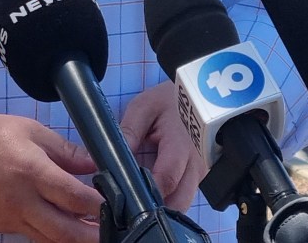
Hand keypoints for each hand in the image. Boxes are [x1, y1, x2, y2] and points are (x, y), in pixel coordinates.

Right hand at [0, 91, 102, 242]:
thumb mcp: (31, 131)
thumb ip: (66, 151)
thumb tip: (95, 163)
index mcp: (31, 171)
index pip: (74, 197)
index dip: (100, 204)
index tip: (120, 202)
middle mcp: (21, 201)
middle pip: (65, 231)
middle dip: (93, 236)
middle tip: (116, 232)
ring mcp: (8, 219)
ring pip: (49, 239)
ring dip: (74, 238)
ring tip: (97, 232)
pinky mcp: (0, 227)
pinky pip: (31, 235)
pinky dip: (51, 234)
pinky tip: (65, 226)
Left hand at [120, 79, 205, 210]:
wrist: (197, 96)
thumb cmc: (168, 101)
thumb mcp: (144, 108)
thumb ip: (128, 132)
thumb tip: (105, 160)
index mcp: (181, 145)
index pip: (166, 179)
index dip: (144, 193)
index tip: (121, 199)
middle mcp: (196, 164)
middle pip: (178, 202)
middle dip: (154, 210)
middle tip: (127, 209)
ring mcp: (202, 174)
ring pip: (183, 204)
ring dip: (162, 208)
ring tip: (136, 203)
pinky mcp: (200, 178)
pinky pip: (184, 198)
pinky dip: (168, 202)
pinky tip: (149, 197)